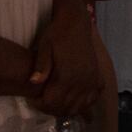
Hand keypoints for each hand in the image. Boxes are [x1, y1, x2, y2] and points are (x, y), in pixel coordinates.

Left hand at [27, 0, 100, 117]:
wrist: (76, 22)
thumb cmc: (57, 33)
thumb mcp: (44, 46)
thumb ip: (40, 66)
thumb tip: (33, 82)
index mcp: (67, 75)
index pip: (52, 102)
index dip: (40, 105)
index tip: (33, 100)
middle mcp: (82, 81)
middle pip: (65, 108)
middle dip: (52, 108)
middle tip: (42, 102)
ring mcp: (92, 81)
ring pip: (79, 107)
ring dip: (66, 109)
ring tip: (56, 102)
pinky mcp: (98, 78)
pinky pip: (93, 99)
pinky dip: (83, 104)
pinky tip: (74, 100)